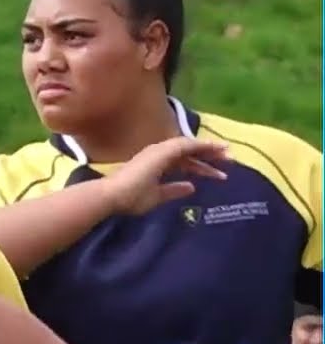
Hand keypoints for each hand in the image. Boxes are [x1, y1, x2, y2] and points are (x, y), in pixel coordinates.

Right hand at [101, 137, 229, 215]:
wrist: (114, 195)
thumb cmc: (130, 198)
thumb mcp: (157, 196)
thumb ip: (173, 190)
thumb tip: (192, 187)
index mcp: (155, 163)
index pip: (183, 162)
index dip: (201, 167)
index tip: (219, 173)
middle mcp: (157, 153)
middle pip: (188, 151)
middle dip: (209, 155)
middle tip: (230, 158)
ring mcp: (159, 151)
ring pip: (189, 145)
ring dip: (208, 148)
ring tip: (227, 153)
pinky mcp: (161, 151)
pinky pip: (185, 145)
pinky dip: (200, 146)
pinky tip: (214, 149)